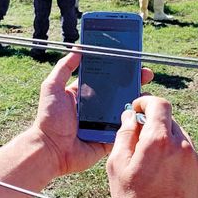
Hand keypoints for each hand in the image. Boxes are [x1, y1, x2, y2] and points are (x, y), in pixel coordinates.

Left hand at [29, 53, 153, 177]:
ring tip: (148, 94)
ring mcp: (104, 124)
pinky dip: (134, 124)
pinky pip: (124, 131)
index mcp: (85, 94)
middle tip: (147, 75)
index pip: (106, 79)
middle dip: (134, 83)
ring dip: (138, 102)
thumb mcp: (52, 87)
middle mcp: (96, 108)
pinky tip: (145, 115)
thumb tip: (77, 48)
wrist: (50, 149)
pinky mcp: (108, 139)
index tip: (132, 62)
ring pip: (126, 111)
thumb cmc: (49, 118)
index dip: (119, 71)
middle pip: (120, 93)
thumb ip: (64, 68)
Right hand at [107, 96, 197, 197]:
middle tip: (138, 138)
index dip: (146, 102)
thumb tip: (130, 117)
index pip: (159, 104)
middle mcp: (181, 144)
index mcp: (160, 139)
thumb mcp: (117, 165)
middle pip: (168, 119)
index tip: (136, 109)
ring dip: (164, 138)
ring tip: (149, 160)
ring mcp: (193, 158)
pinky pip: (185, 152)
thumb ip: (124, 135)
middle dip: (153, 123)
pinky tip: (161, 172)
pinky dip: (173, 153)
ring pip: (177, 136)